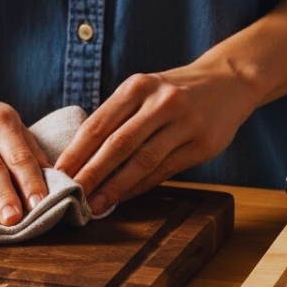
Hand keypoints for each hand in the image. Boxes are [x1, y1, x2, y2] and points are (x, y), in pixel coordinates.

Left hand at [55, 57, 257, 213]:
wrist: (228, 81)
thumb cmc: (175, 92)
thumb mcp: (145, 90)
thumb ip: (119, 117)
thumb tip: (82, 157)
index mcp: (138, 86)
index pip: (99, 123)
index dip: (76, 151)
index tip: (58, 174)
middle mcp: (161, 102)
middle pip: (118, 144)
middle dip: (91, 173)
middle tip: (72, 196)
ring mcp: (184, 123)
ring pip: (142, 161)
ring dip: (115, 187)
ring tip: (95, 205)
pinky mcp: (202, 143)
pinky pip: (165, 170)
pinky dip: (141, 186)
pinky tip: (124, 198)